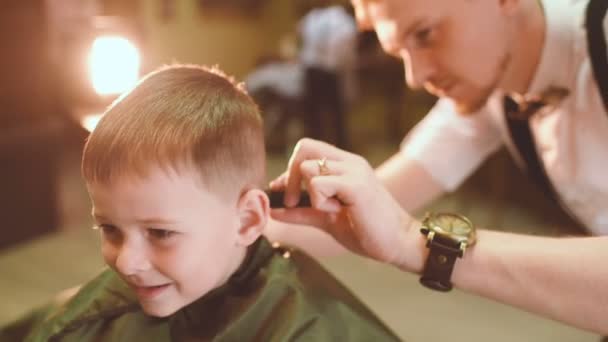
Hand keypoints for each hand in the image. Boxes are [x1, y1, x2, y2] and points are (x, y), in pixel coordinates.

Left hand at [269, 138, 422, 269]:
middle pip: (303, 148)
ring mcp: (354, 171)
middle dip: (290, 177)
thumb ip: (301, 211)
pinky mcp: (356, 185)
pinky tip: (337, 213)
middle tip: (295, 202)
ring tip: (330, 211)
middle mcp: (349, 162)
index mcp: (344, 164)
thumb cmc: (365, 230)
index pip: (306, 148)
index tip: (288, 197)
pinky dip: (319, 202)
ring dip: (310, 195)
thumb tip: (272, 208)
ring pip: (308, 168)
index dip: (289, 171)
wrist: (397, 244)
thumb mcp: (326, 218)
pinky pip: (319, 184)